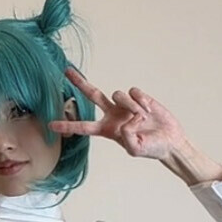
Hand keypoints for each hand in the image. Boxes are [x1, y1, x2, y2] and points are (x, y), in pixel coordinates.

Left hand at [49, 65, 189, 161]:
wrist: (170, 140)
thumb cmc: (151, 148)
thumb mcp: (136, 150)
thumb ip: (128, 139)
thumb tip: (125, 121)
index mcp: (107, 130)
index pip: (83, 127)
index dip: (67, 126)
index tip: (51, 125)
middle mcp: (112, 114)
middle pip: (92, 95)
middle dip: (79, 83)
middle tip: (67, 71)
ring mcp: (124, 105)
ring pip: (117, 94)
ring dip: (130, 106)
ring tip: (143, 118)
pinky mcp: (137, 97)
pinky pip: (133, 91)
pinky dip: (142, 101)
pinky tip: (149, 110)